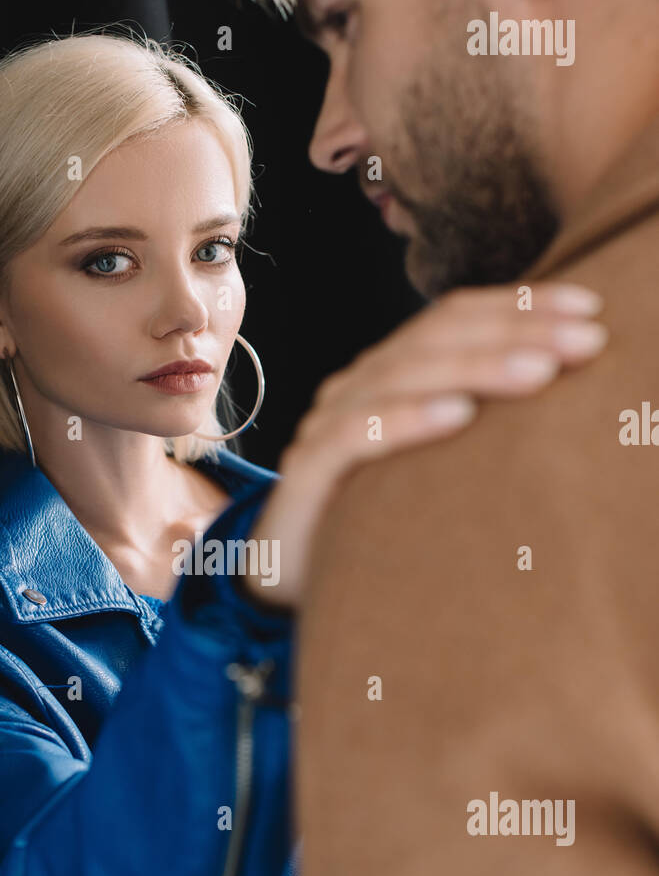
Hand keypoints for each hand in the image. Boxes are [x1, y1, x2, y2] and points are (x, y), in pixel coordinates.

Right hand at [240, 282, 607, 609]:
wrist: (285, 570)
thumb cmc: (373, 515)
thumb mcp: (431, 462)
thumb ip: (473, 422)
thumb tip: (559, 390)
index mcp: (389, 373)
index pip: (453, 318)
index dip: (519, 304)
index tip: (590, 308)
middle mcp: (357, 387)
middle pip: (435, 338)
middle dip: (516, 332)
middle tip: (585, 339)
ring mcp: (327, 424)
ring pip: (402, 377)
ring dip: (476, 369)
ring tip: (539, 372)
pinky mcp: (306, 471)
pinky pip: (355, 437)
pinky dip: (407, 421)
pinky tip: (458, 416)